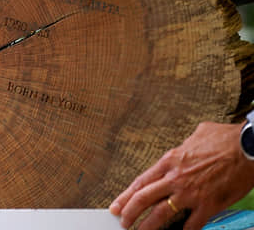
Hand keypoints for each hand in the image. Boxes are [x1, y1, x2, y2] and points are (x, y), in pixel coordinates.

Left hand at [109, 122, 253, 229]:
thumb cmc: (224, 139)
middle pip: (144, 198)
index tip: (117, 206)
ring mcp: (191, 193)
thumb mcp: (195, 136)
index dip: (126, 196)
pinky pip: (193, 223)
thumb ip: (183, 148)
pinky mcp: (208, 204)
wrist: (246, 147)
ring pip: (162, 213)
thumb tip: (183, 149)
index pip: (141, 182)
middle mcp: (175, 177)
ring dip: (148, 225)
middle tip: (122, 222)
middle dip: (129, 213)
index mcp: (170, 161)